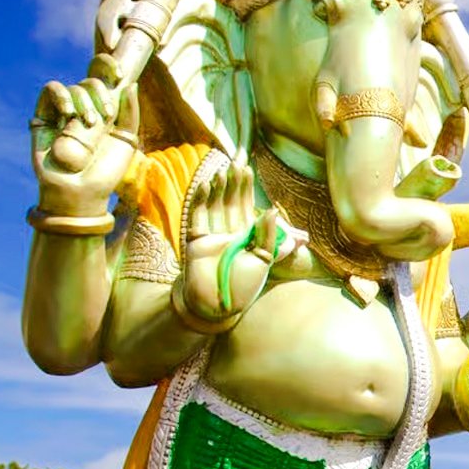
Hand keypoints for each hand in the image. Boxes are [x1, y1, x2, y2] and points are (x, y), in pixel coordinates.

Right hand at [31, 80, 139, 216]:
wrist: (81, 191)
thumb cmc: (106, 171)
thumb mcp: (126, 141)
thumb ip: (130, 112)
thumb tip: (130, 83)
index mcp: (107, 110)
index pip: (105, 77)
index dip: (110, 66)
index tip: (121, 73)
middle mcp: (86, 107)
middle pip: (92, 80)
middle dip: (102, 94)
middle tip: (106, 118)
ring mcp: (65, 111)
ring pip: (74, 86)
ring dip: (85, 101)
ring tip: (89, 125)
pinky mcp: (45, 114)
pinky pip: (51, 89)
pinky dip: (62, 96)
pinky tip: (69, 115)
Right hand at [176, 163, 294, 330]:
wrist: (219, 306)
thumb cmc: (244, 286)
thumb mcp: (264, 260)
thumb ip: (271, 237)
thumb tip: (272, 211)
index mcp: (247, 236)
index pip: (246, 207)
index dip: (246, 189)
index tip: (247, 169)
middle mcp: (229, 232)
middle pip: (229, 203)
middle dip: (232, 184)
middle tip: (235, 163)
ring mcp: (211, 235)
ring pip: (213, 206)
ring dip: (217, 189)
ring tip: (222, 170)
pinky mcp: (195, 241)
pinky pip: (197, 217)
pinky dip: (199, 201)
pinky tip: (203, 185)